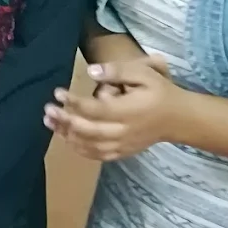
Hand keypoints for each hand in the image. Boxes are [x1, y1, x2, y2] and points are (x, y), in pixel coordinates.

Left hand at [44, 55, 183, 161]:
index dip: (74, 102)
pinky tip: (67, 139)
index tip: (57, 92)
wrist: (180, 119)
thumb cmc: (160, 92)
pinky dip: (81, 150)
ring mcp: (123, 145)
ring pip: (90, 146)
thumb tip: (91, 71)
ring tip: (50, 123)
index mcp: (128, 111)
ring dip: (68, 135)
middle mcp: (124, 131)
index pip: (95, 109)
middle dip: (65, 121)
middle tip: (47, 110)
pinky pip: (99, 156)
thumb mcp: (144, 73)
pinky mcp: (124, 152)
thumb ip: (117, 71)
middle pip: (88, 130)